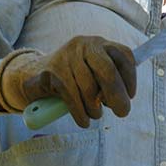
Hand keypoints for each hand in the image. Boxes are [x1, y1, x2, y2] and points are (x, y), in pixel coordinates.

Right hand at [0, 35, 137, 126]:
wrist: (34, 76)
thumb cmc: (72, 79)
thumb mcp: (93, 73)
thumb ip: (109, 81)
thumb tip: (124, 99)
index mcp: (99, 44)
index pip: (124, 55)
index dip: (130, 78)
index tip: (130, 95)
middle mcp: (84, 45)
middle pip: (107, 70)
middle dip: (116, 95)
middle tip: (122, 113)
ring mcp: (67, 57)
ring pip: (89, 88)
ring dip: (95, 108)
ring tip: (94, 115)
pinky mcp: (53, 72)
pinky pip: (72, 97)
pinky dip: (80, 113)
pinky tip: (84, 121)